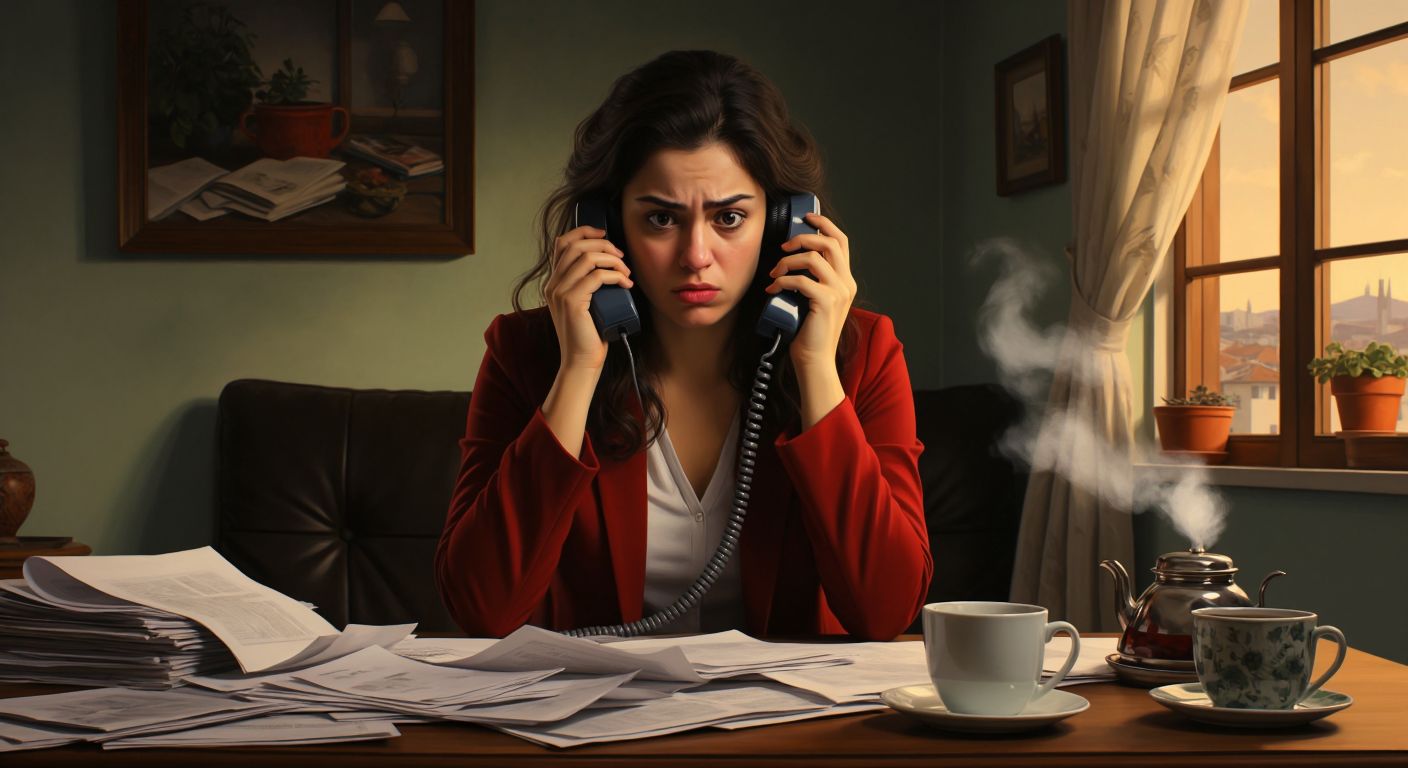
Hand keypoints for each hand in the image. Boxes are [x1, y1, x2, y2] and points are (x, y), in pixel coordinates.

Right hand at [544, 225, 633, 371]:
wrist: (581, 362)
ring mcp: (560, 292)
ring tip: (625, 271)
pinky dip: (614, 275)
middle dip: (603, 244)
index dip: (584, 232)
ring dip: (612, 260)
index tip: (605, 235)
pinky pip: (596, 277)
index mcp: (554, 282)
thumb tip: (610, 262)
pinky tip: (625, 283)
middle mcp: (553, 284)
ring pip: (586, 257)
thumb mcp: (587, 303)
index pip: (562, 243)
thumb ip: (589, 284)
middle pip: (575, 245)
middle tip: (621, 256)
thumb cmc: (589, 335)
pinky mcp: (572, 302)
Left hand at [765, 213, 854, 427]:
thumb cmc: (807, 332)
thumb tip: (787, 257)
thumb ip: (809, 279)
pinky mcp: (826, 302)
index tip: (806, 218)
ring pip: (815, 257)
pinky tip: (773, 288)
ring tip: (775, 273)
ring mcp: (839, 292)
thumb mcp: (810, 300)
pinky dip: (783, 281)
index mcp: (845, 280)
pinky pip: (802, 280)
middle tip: (784, 245)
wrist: (814, 362)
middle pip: (830, 242)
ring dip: (789, 260)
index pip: (841, 241)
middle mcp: (846, 283)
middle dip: (803, 236)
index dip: (824, 224)